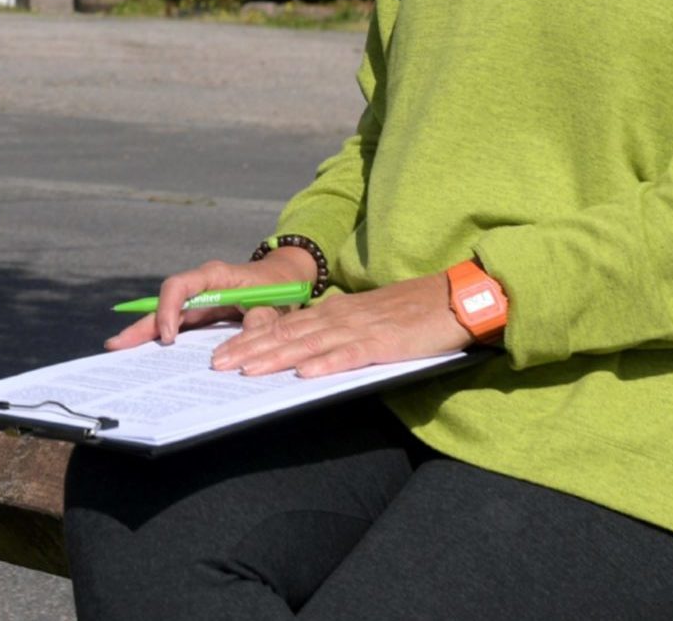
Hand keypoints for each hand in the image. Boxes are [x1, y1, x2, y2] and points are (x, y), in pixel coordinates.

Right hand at [104, 245, 319, 352]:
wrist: (285, 282)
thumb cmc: (280, 288)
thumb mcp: (277, 303)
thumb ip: (262, 320)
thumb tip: (245, 342)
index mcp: (215, 276)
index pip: (180, 286)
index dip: (169, 309)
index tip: (168, 336)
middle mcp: (201, 286)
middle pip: (164, 303)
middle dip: (142, 324)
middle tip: (117, 344)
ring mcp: (199, 301)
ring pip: (166, 315)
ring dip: (145, 332)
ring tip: (120, 349)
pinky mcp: (202, 315)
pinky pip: (178, 326)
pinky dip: (161, 338)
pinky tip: (145, 354)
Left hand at [209, 269, 470, 378]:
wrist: (455, 297)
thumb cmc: (412, 312)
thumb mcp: (366, 317)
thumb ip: (338, 331)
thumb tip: (306, 353)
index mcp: (335, 311)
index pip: (284, 326)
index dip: (251, 339)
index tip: (221, 352)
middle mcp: (341, 317)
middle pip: (286, 334)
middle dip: (249, 349)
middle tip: (216, 365)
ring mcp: (362, 329)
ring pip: (309, 344)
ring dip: (275, 357)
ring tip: (246, 370)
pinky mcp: (385, 343)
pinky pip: (351, 355)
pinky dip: (327, 364)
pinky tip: (306, 375)